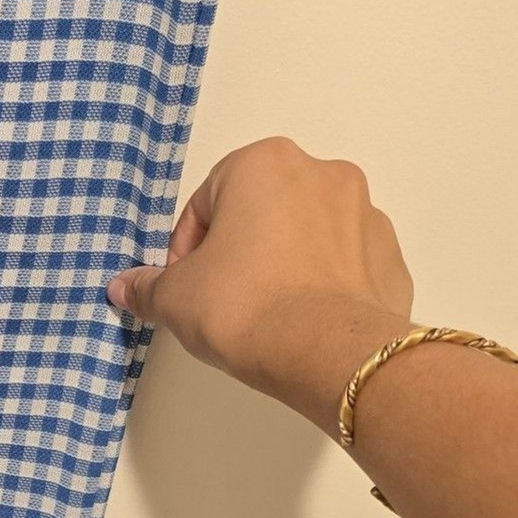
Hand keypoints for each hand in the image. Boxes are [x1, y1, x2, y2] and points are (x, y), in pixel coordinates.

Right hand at [106, 136, 419, 438]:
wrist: (328, 353)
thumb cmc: (244, 306)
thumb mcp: (175, 298)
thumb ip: (147, 287)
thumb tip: (125, 288)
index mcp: (263, 164)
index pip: (206, 201)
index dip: (187, 247)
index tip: (185, 283)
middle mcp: (322, 173)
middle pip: (262, 209)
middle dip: (240, 246)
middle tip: (221, 295)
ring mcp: (366, 214)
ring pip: (308, 233)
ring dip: (283, 261)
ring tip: (264, 312)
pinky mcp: (392, 257)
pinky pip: (345, 264)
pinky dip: (323, 284)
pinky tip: (302, 321)